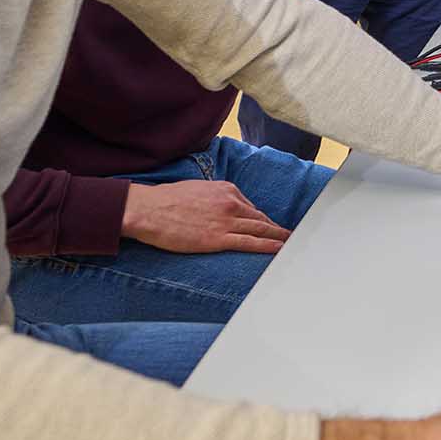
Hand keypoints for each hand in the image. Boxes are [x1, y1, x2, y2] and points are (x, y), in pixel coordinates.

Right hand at [119, 179, 289, 253]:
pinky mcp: (219, 238)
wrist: (149, 210)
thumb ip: (216, 198)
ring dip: (278, 238)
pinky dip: (268, 246)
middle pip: (261, 218)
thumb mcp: (198, 190)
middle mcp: (231, 203)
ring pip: (260, 230)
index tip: (272, 227)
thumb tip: (226, 209)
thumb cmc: (168, 200)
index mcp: (226, 190)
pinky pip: (250, 243)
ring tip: (289, 244)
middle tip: (291, 236)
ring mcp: (226, 221)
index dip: (264, 220)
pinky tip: (278, 250)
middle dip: (277, 228)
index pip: (251, 208)